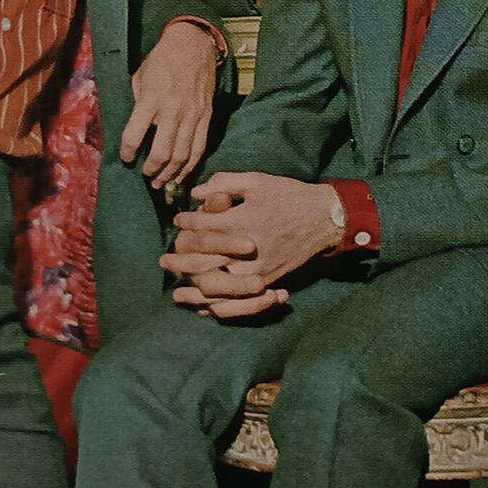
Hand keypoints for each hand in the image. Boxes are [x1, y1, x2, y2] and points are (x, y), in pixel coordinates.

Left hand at [125, 20, 220, 184]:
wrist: (195, 46)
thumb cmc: (162, 60)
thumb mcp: (140, 77)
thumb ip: (138, 104)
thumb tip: (137, 129)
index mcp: (150, 99)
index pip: (134, 136)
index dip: (128, 153)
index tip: (127, 158)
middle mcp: (172, 110)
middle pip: (161, 152)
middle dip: (151, 170)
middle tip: (146, 176)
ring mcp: (192, 115)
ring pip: (182, 155)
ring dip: (170, 173)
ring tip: (161, 181)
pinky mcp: (206, 117)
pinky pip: (200, 148)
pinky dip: (191, 166)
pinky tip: (182, 174)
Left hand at [161, 170, 340, 309]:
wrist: (324, 218)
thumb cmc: (289, 196)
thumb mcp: (257, 181)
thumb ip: (225, 183)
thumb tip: (196, 194)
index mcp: (240, 221)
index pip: (200, 227)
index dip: (185, 223)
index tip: (178, 221)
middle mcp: (244, 249)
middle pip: (200, 261)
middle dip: (179, 261)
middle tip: (164, 262)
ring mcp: (255, 270)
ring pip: (214, 287)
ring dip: (192, 290)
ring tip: (176, 292)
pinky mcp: (266, 281)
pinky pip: (236, 302)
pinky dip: (217, 306)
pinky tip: (203, 306)